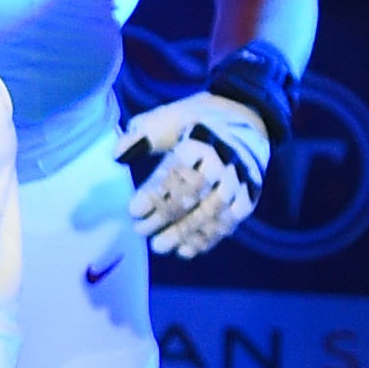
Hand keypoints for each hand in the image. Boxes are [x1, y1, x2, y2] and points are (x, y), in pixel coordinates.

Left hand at [122, 91, 270, 259]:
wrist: (247, 118)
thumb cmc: (195, 120)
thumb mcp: (168, 118)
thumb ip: (142, 136)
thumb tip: (118, 155)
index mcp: (200, 140)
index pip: (176, 171)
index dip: (154, 193)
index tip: (133, 210)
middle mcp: (224, 162)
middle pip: (194, 194)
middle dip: (166, 216)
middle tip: (141, 231)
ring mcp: (240, 181)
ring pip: (212, 212)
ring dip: (185, 233)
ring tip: (160, 246)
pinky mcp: (250, 195)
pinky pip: (230, 221)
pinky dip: (208, 238)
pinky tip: (187, 250)